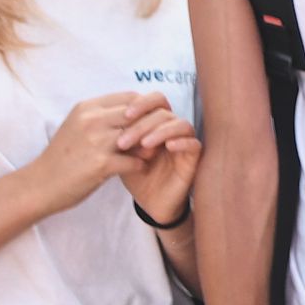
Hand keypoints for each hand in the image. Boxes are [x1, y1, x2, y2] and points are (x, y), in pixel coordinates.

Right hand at [28, 92, 153, 213]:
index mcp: (87, 108)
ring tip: (151, 153)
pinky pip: (135, 161)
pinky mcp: (101, 164)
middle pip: (138, 114)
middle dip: (151, 125)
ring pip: (140, 136)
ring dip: (149, 146)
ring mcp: (96, 141)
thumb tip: (137, 113)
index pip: (130, 97)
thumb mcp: (78, 126)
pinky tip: (140, 169)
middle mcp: (92, 120)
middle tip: (159, 137)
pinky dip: (141, 165)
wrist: (39, 185)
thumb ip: (103, 117)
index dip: (146, 108)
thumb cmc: (62, 157)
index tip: (152, 120)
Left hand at [115, 92, 200, 227]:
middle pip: (163, 112)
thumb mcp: (123, 154)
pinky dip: (182, 142)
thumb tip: (110, 121)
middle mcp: (171, 128)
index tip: (122, 116)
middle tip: (124, 141)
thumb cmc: (136, 175)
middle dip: (142, 123)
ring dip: (160, 131)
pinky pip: (194, 143)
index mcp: (155, 123)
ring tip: (143, 145)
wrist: (149, 202)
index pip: (154, 101)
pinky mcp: (194, 157)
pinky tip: (168, 147)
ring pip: (180, 124)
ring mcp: (184, 141)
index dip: (141, 104)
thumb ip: (120, 136)